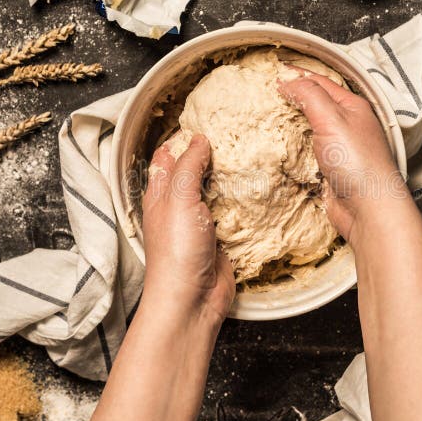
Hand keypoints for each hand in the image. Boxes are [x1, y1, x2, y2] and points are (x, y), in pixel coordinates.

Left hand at [141, 134, 234, 323]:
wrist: (191, 301)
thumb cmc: (176, 251)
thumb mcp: (179, 199)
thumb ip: (189, 167)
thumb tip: (199, 139)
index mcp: (161, 194)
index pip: (168, 157)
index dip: (181, 138)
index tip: (203, 119)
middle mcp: (180, 206)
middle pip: (196, 172)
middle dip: (212, 155)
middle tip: (236, 134)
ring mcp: (202, 223)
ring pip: (218, 192)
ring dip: (232, 178)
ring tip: (252, 154)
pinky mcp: (222, 239)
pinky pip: (236, 215)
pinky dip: (246, 203)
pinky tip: (260, 190)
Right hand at [278, 68, 407, 241]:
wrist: (368, 209)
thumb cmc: (357, 162)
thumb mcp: (332, 118)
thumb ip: (309, 95)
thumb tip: (288, 81)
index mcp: (352, 106)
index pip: (319, 82)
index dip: (296, 76)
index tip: (272, 74)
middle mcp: (347, 125)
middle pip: (314, 104)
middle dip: (291, 98)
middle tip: (266, 94)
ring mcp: (338, 148)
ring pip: (309, 129)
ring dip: (290, 124)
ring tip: (268, 118)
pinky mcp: (330, 170)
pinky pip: (307, 153)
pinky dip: (293, 149)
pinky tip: (280, 148)